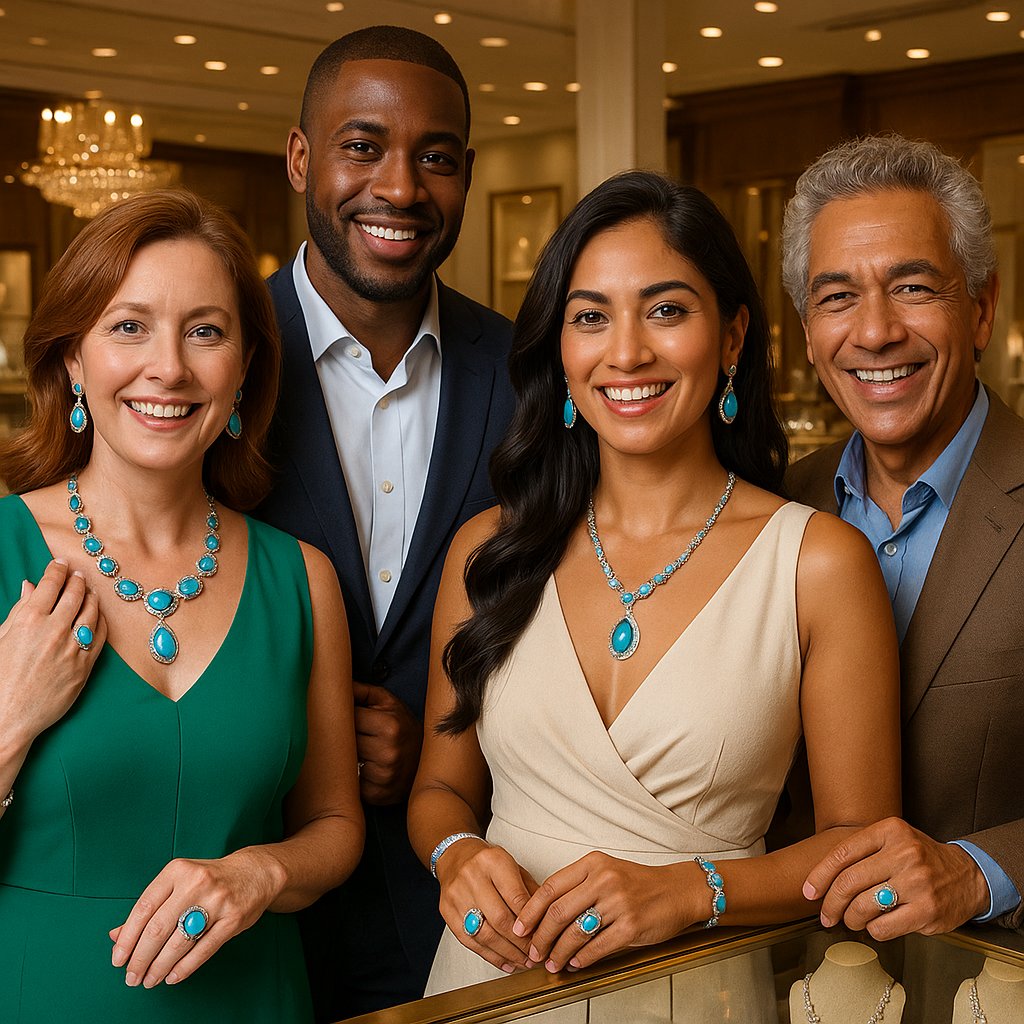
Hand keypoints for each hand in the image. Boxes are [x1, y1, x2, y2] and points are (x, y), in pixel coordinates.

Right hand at [0, 560, 105, 752]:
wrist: (9, 716)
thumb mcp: (0, 639)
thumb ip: (18, 611)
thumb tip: (30, 587)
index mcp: (29, 621)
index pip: (50, 585)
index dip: (57, 571)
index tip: (61, 564)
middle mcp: (54, 631)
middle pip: (75, 595)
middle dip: (78, 581)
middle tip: (78, 575)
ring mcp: (73, 648)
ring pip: (92, 612)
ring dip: (92, 598)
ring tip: (90, 592)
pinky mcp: (85, 666)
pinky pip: (100, 636)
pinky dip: (101, 621)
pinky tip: (98, 616)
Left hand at [110, 849, 285, 986]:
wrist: (255, 873)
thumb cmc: (210, 880)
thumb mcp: (179, 883)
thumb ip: (150, 907)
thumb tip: (117, 936)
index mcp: (178, 871)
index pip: (144, 908)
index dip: (127, 938)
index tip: (118, 958)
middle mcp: (196, 883)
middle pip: (158, 928)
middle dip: (140, 959)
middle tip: (132, 976)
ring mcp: (217, 901)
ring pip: (179, 943)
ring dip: (159, 967)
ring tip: (149, 979)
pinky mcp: (232, 919)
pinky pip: (203, 950)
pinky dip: (184, 967)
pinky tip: (172, 976)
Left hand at [352, 681, 421, 804]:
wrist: (425, 760)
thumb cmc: (402, 726)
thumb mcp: (388, 703)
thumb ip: (363, 691)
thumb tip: (336, 684)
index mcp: (390, 726)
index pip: (348, 718)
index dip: (344, 716)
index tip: (344, 717)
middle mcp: (387, 753)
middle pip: (345, 741)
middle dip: (344, 737)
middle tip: (349, 734)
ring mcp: (383, 777)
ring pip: (345, 761)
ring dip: (347, 756)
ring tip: (357, 751)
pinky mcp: (377, 795)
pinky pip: (351, 782)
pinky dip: (353, 775)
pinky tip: (362, 769)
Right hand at [436, 836, 538, 973]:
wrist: (456, 857)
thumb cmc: (487, 862)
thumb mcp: (513, 866)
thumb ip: (529, 891)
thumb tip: (546, 920)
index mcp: (493, 861)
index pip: (515, 897)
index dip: (531, 921)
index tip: (543, 935)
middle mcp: (472, 877)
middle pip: (500, 919)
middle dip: (521, 942)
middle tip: (535, 954)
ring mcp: (457, 896)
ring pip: (485, 934)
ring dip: (508, 953)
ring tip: (523, 961)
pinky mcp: (448, 912)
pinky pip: (470, 942)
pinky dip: (491, 956)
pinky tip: (505, 961)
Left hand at [514, 852, 696, 972]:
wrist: (677, 890)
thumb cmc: (639, 883)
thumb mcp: (607, 872)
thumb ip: (579, 886)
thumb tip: (545, 914)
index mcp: (593, 863)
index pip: (551, 887)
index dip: (531, 910)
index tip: (520, 926)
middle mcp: (604, 880)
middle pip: (558, 911)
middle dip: (541, 937)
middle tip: (533, 951)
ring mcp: (618, 902)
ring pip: (575, 932)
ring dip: (558, 952)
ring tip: (552, 963)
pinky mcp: (631, 925)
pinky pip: (597, 946)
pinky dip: (582, 958)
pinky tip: (575, 963)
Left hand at [803, 817, 989, 938]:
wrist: (968, 875)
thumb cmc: (920, 859)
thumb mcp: (893, 840)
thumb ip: (862, 851)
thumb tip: (822, 878)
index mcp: (890, 831)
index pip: (842, 854)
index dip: (820, 876)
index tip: (809, 892)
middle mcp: (904, 853)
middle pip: (849, 882)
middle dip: (831, 903)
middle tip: (826, 915)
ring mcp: (917, 883)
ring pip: (863, 906)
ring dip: (850, 919)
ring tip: (851, 920)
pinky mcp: (928, 911)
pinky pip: (883, 927)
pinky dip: (872, 930)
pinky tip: (875, 926)